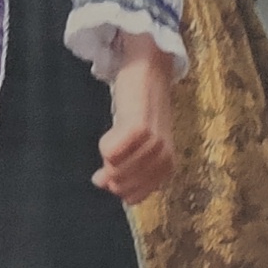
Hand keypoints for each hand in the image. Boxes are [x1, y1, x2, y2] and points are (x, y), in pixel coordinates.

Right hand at [94, 37, 177, 203]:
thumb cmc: (139, 108)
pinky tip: (111, 131)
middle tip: (110, 147)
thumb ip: (122, 168)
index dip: (115, 186)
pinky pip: (111, 153)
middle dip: (108, 172)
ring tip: (114, 135)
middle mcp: (164, 159)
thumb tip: (101, 183)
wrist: (149, 69)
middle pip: (122, 186)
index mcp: (167, 167)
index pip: (134, 197)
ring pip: (116, 170)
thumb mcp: (135, 144)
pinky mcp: (140, 129)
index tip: (108, 169)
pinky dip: (105, 144)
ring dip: (107, 155)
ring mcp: (154, 145)